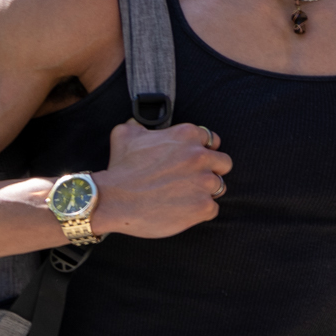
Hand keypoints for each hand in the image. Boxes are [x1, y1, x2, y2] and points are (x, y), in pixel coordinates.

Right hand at [90, 119, 230, 238]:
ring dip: (205, 192)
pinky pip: (212, 209)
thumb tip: (138, 124)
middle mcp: (200, 157)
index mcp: (187, 135)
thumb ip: (139, 126)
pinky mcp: (202, 207)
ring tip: (185, 197)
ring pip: (219, 187)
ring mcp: (203, 183)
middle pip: (223, 163)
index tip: (192, 162)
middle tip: (193, 180)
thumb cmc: (120, 168)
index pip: (212, 141)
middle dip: (211, 171)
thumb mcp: (125, 134)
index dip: (203, 151)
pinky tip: (183, 211)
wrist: (112, 200)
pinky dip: (200, 211)